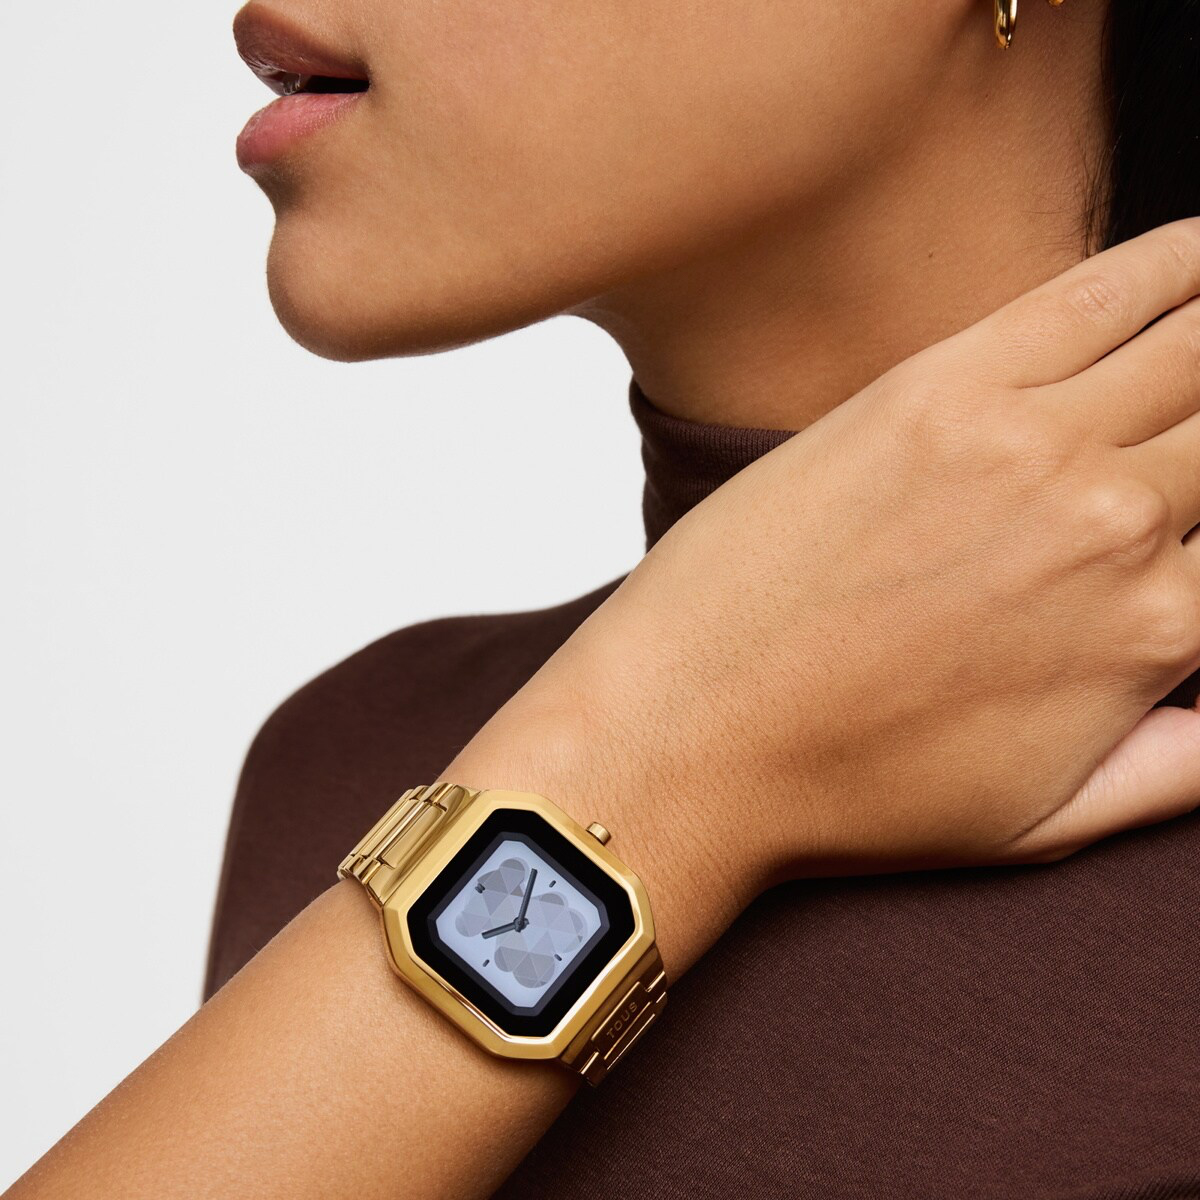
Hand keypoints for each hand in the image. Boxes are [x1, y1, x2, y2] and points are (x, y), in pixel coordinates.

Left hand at [451, 217, 1199, 958]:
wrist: (685, 737)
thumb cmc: (848, 790)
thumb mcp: (1042, 824)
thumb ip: (1179, 769)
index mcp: (1150, 634)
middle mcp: (1110, 524)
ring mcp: (1021, 444)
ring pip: (1199, 342)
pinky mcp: (932, 389)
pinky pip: (1093, 292)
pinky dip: (1174, 261)